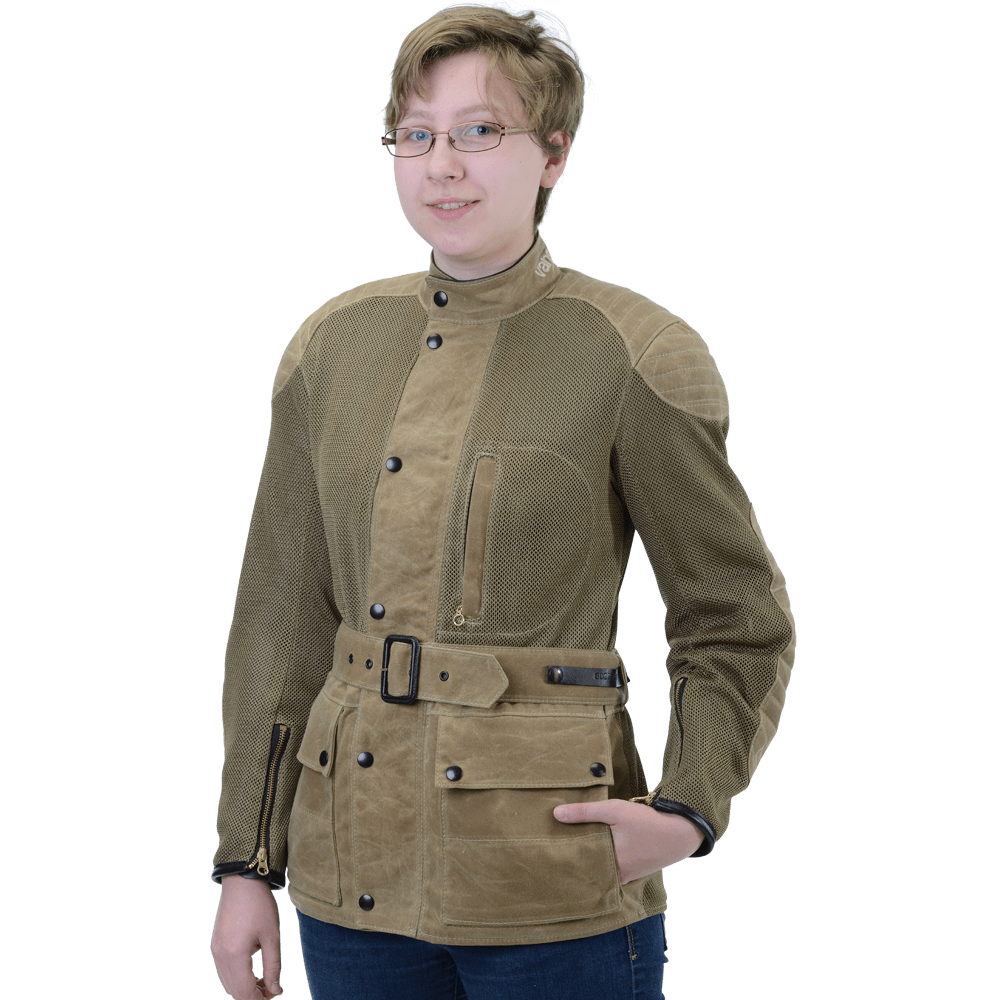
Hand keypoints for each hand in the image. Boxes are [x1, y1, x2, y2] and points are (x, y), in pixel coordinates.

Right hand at [211, 875, 282, 998]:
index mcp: (235, 955)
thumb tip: (275, 991)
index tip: (277, 994)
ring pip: (227, 984)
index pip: (245, 993)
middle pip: (234, 992)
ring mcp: (215, 951)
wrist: (242, 880)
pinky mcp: (214, 945)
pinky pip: (223, 971)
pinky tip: (252, 971)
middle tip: (273, 989)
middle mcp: (220, 957)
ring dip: (244, 988)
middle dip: (253, 996)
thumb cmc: (260, 905)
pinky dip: (237, 978)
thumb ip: (273, 967)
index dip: (261, 999)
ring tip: (265, 981)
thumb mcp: (272, 936)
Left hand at [554, 799, 704, 883]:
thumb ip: (584, 813)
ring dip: (589, 864)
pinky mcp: (635, 870)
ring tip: (568, 855)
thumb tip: (556, 814)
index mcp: (610, 865)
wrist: (680, 833)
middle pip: (589, 873)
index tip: (548, 859)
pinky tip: (595, 854)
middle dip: (574, 866)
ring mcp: (627, 875)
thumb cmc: (646, 822)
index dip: (564, 865)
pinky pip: (613, 871)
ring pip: (601, 873)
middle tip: (553, 859)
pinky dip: (603, 864)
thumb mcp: (613, 810)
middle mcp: (618, 876)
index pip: (579, 870)